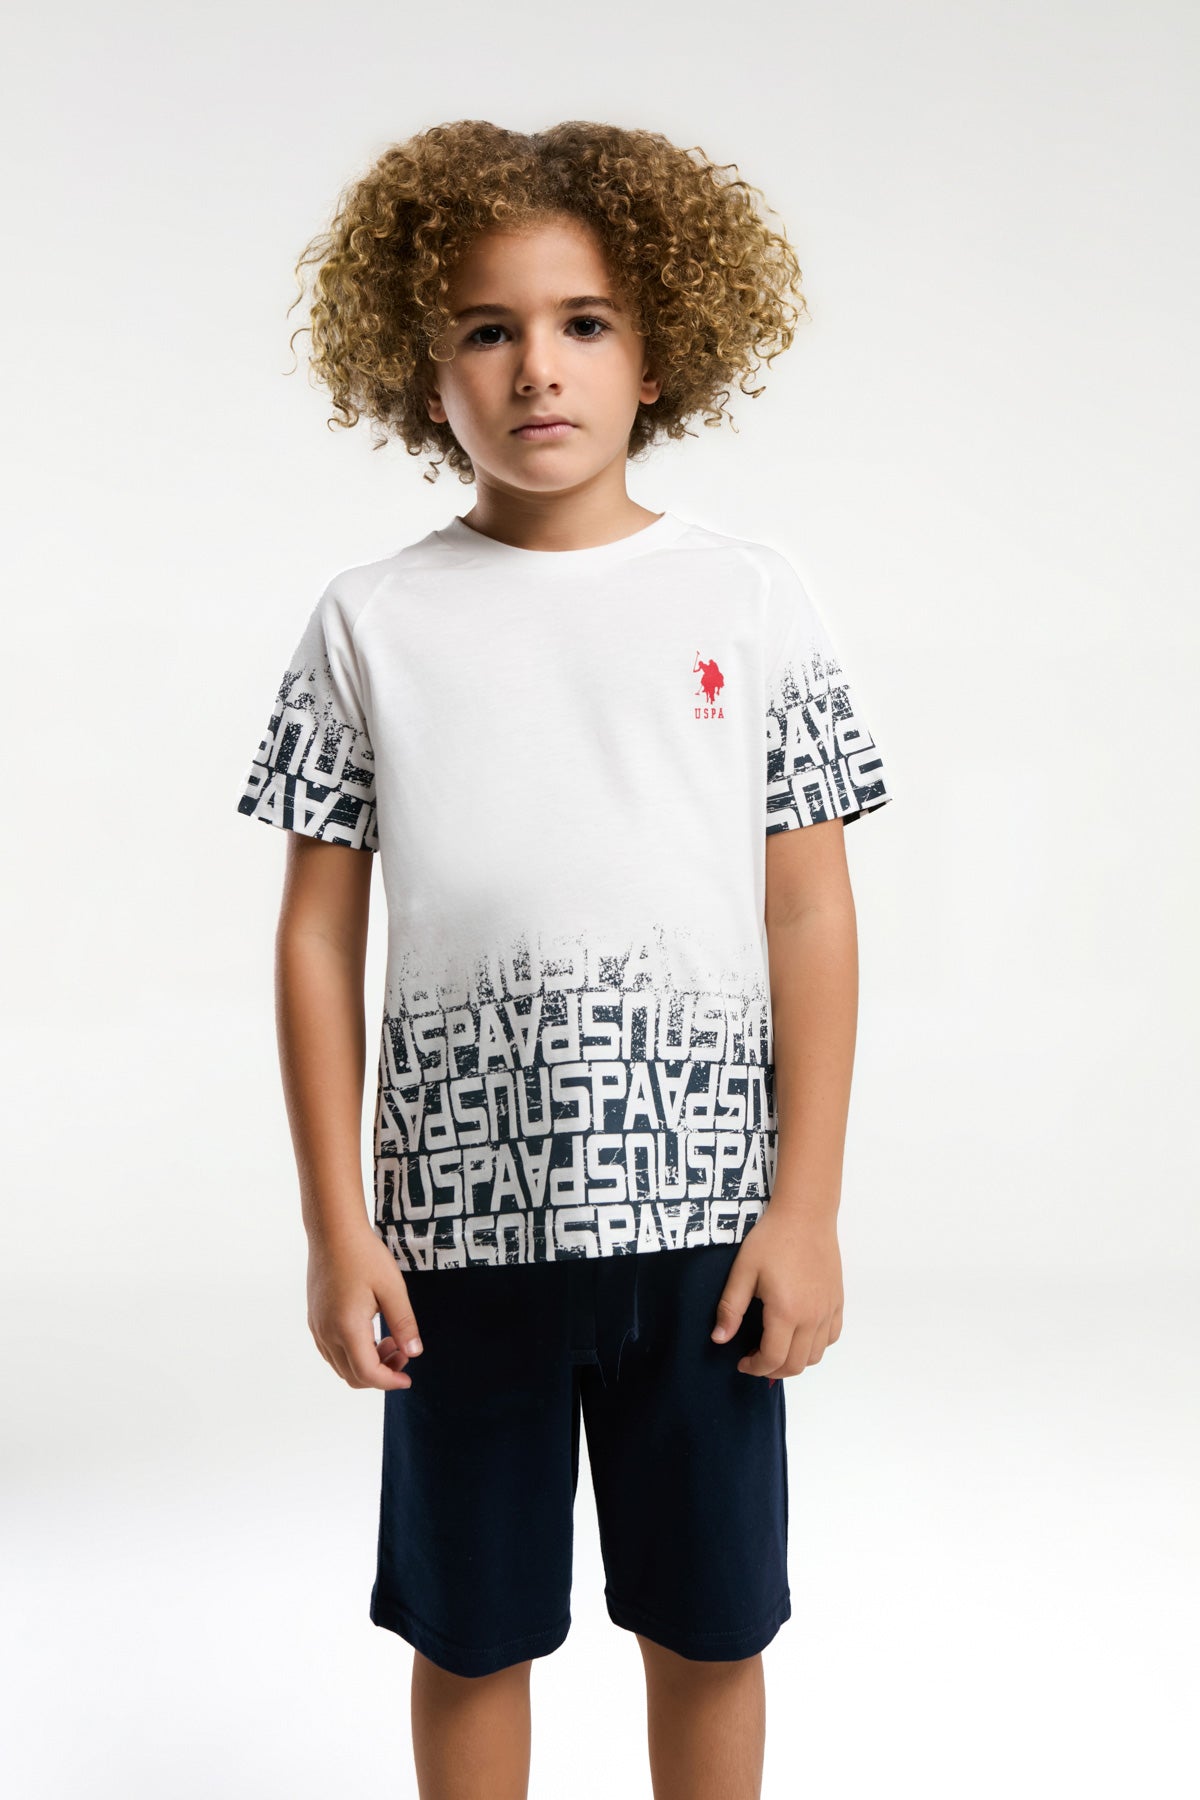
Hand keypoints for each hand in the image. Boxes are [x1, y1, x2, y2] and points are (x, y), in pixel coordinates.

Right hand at [306, 1225, 423, 1391]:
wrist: (333, 1232)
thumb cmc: (364, 1255)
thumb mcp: (392, 1288)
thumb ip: (403, 1324)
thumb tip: (414, 1353)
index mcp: (347, 1327)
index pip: (367, 1373)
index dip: (390, 1382)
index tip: (408, 1379)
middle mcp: (327, 1333)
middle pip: (352, 1376)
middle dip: (381, 1374)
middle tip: (403, 1352)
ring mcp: (317, 1327)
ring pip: (341, 1366)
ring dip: (367, 1364)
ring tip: (391, 1340)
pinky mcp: (315, 1319)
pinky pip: (332, 1352)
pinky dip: (353, 1354)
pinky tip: (371, 1334)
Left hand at [710, 1207, 843, 1382]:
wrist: (805, 1215)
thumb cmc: (772, 1239)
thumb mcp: (743, 1271)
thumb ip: (731, 1309)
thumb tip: (719, 1339)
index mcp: (786, 1312)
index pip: (773, 1359)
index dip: (754, 1368)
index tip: (741, 1362)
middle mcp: (812, 1317)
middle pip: (796, 1364)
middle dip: (772, 1370)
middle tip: (755, 1359)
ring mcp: (828, 1310)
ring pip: (816, 1356)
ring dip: (794, 1361)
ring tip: (775, 1348)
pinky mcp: (837, 1301)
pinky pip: (831, 1337)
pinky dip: (815, 1346)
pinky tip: (799, 1335)